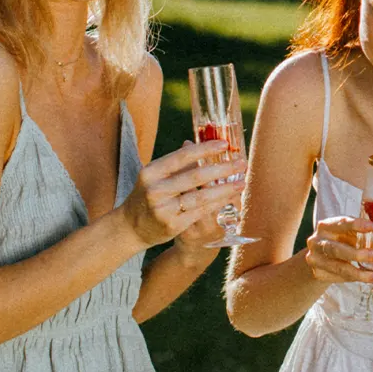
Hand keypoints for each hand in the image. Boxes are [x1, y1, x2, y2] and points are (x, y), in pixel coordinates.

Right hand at [120, 140, 245, 247]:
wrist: (130, 228)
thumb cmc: (149, 195)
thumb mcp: (156, 175)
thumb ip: (178, 162)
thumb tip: (204, 143)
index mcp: (151, 172)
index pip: (181, 156)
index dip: (204, 149)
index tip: (225, 144)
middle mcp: (155, 190)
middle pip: (195, 176)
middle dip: (222, 169)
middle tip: (242, 163)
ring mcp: (163, 210)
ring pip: (201, 197)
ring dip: (225, 189)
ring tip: (241, 181)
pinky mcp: (172, 226)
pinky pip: (201, 212)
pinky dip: (218, 204)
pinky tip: (230, 198)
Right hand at [304, 216, 372, 283]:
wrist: (319, 257)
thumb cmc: (340, 241)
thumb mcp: (349, 234)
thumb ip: (369, 236)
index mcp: (326, 225)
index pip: (341, 223)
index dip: (356, 225)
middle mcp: (317, 241)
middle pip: (336, 249)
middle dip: (358, 254)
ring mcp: (315, 258)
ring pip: (339, 267)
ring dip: (360, 273)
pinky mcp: (318, 273)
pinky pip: (340, 277)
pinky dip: (356, 278)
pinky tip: (370, 278)